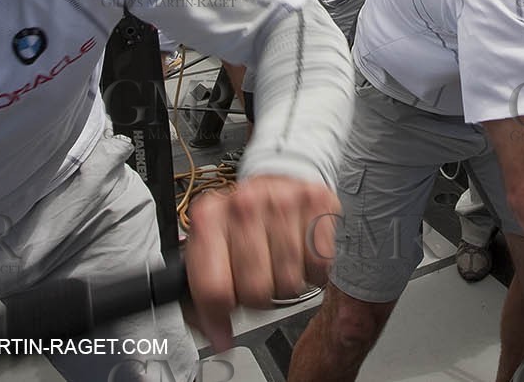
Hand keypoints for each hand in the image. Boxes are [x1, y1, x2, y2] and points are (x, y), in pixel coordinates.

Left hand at [184, 174, 339, 349]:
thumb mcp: (211, 253)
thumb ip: (204, 299)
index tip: (224, 318)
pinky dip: (313, 270)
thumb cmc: (242, 226)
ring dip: (286, 283)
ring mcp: (282, 200)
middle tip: (257, 280)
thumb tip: (219, 339)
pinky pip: (319, 266)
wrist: (277, 185)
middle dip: (257, 297)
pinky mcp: (317, 202)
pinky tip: (301, 254)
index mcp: (208, 218)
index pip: (213, 290)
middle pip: (255, 291)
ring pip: (289, 282)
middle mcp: (244, 204)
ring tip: (278, 263)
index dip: (219, 316)